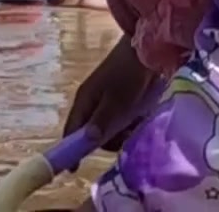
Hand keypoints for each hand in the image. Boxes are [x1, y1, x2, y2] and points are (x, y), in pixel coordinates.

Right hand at [65, 36, 155, 150]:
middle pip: (92, 133)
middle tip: (124, 137)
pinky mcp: (122, 100)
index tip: (74, 168)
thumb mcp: (116, 100)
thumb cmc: (128, 74)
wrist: (147, 48)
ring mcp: (107, 101)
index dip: (71, 150)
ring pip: (108, 128)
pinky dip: (129, 123)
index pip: (71, 131)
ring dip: (121, 132)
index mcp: (84, 101)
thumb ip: (102, 121)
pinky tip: (140, 118)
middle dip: (106, 140)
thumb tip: (86, 141)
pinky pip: (121, 120)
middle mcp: (92, 103)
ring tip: (135, 125)